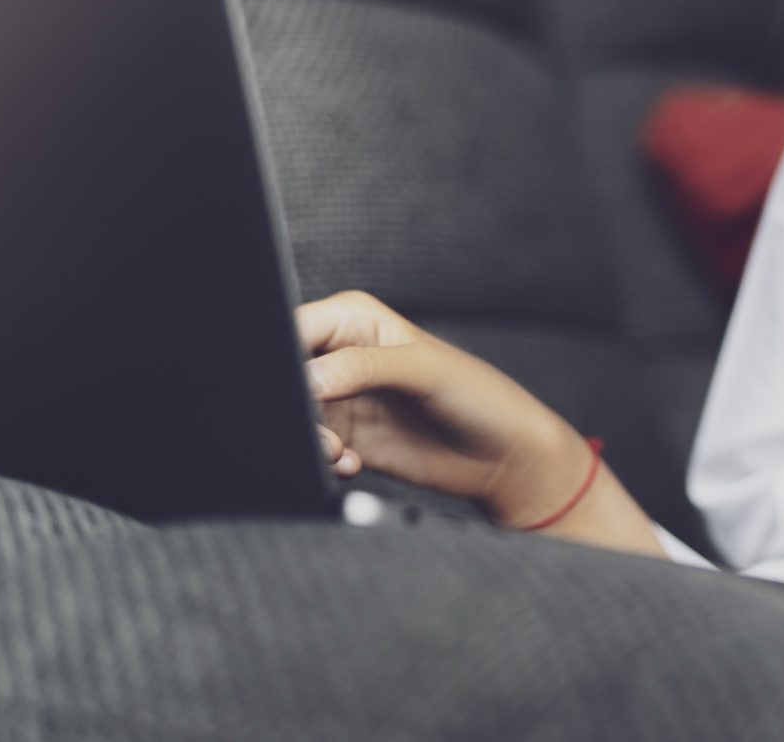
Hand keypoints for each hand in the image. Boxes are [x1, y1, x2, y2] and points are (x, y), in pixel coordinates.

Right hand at [295, 289, 577, 524]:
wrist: (502, 457)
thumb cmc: (478, 394)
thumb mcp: (425, 369)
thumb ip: (364, 366)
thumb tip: (308, 377)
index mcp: (354, 319)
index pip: (294, 325)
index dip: (281, 355)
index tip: (294, 387)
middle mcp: (341, 355)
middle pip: (285, 374)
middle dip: (290, 405)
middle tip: (315, 428)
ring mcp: (341, 398)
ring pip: (292, 416)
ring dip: (306, 439)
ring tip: (338, 452)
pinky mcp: (345, 438)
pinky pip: (309, 448)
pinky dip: (321, 460)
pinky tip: (351, 465)